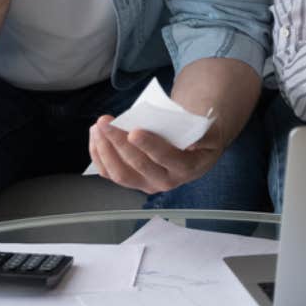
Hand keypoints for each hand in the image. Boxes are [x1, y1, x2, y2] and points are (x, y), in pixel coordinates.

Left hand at [88, 115, 225, 194]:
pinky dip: (98, 155)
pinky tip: (95, 136)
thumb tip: (192, 137)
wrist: (196, 149)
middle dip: (118, 142)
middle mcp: (165, 181)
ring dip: (104, 150)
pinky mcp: (132, 180)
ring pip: (120, 174)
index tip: (134, 131)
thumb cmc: (200, 135)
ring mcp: (146, 183)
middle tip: (105, 121)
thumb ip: (204, 133)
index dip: (149, 146)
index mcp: (186, 168)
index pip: (166, 158)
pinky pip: (110, 173)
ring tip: (97, 127)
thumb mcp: (210, 132)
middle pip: (137, 165)